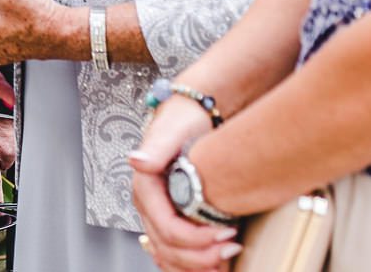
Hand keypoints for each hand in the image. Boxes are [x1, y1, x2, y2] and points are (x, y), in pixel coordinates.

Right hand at [128, 103, 238, 270]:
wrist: (192, 114)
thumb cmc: (185, 120)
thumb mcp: (173, 129)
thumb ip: (157, 146)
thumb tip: (139, 161)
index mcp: (145, 186)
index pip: (167, 228)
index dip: (196, 239)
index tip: (227, 234)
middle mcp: (148, 204)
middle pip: (167, 248)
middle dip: (200, 256)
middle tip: (231, 248)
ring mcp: (158, 213)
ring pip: (167, 255)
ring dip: (194, 266)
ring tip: (224, 261)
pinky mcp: (170, 217)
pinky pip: (172, 252)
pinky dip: (190, 265)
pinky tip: (211, 264)